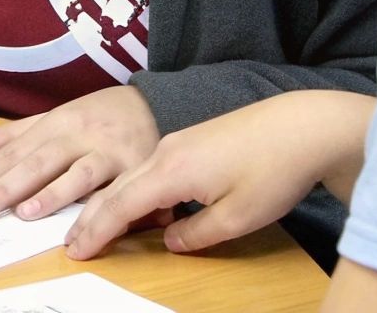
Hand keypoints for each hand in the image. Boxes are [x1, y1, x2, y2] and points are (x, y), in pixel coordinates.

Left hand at [0, 85, 158, 220]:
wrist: (158, 103)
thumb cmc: (98, 115)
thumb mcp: (54, 117)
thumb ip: (12, 134)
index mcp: (55, 123)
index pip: (15, 150)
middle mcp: (79, 135)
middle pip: (39, 161)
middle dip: (9, 186)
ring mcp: (108, 152)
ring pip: (77, 174)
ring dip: (52, 195)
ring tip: (25, 213)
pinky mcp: (135, 168)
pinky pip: (115, 191)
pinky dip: (99, 208)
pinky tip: (83, 226)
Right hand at [64, 91, 372, 259]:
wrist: (305, 125)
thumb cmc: (274, 169)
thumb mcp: (238, 217)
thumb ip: (197, 234)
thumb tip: (170, 241)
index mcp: (171, 171)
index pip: (120, 206)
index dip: (97, 231)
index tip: (77, 251)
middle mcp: (165, 152)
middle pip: (117, 188)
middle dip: (91, 218)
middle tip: (72, 243)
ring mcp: (177, 142)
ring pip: (131, 176)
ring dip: (109, 202)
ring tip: (93, 223)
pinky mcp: (191, 140)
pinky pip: (148, 168)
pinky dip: (130, 188)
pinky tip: (133, 201)